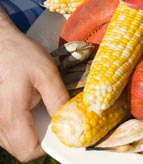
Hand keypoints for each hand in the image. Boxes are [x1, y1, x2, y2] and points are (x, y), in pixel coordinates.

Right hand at [0, 11, 68, 161]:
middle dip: (39, 139)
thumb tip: (72, 121)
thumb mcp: (47, 74)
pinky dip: (18, 125)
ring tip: (38, 109)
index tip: (59, 131)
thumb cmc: (21, 55)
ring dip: (28, 132)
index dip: (48, 146)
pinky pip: (5, 131)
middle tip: (51, 118)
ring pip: (11, 141)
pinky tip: (27, 107)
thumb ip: (58, 100)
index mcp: (11, 115)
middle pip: (20, 149)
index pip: (28, 151)